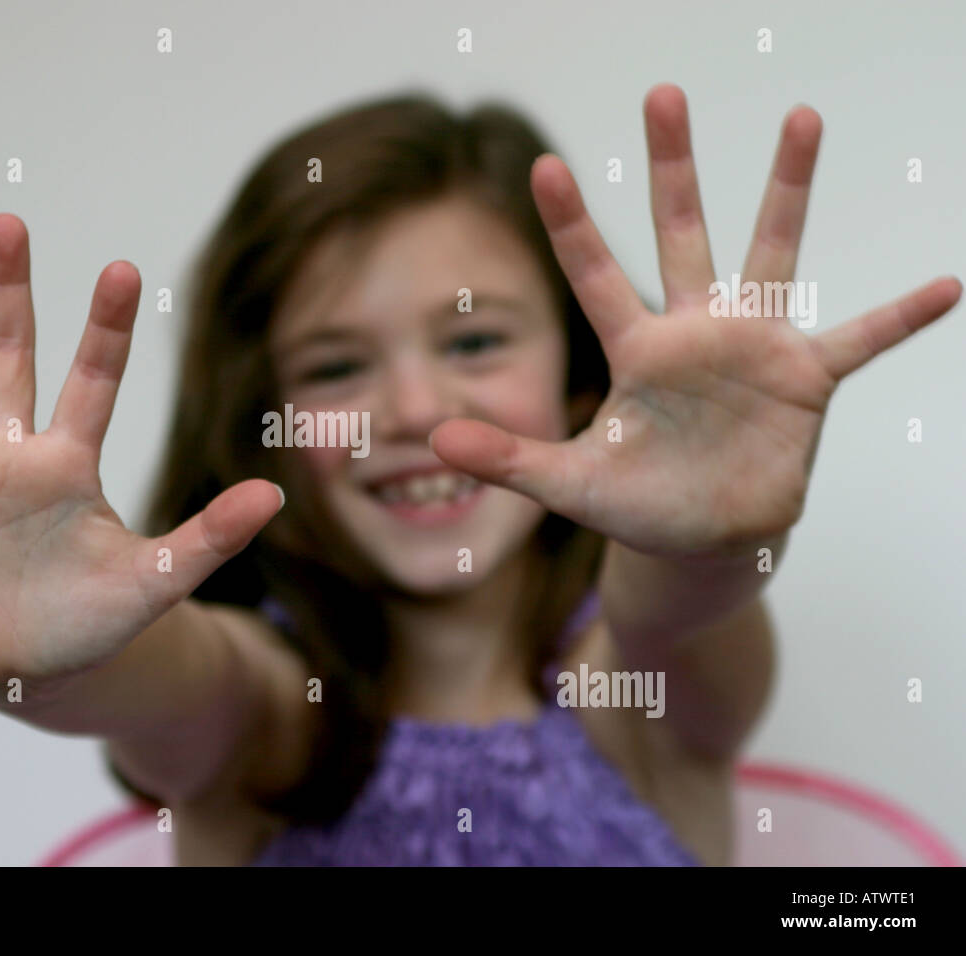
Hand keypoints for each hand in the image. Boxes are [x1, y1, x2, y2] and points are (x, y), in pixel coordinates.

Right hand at [0, 215, 281, 685]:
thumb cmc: (95, 621)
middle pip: (12, 356)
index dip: (105, 327)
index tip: (123, 269)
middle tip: (9, 223)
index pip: (94, 379)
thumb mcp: (157, 581)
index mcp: (73, 461)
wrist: (32, 666)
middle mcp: (15, 452)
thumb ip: (209, 537)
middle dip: (11, 293)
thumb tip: (274, 495)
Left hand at [430, 84, 960, 559]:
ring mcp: (751, 347)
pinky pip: (858, 339)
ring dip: (784, 189)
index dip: (571, 223)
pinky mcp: (804, 380)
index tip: (544, 164)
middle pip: (680, 231)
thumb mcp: (565, 483)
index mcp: (634, 349)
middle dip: (673, 166)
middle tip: (662, 91)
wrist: (701, 536)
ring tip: (799, 118)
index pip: (594, 274)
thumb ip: (507, 457)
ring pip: (769, 251)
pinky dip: (898, 317)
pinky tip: (945, 286)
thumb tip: (437, 435)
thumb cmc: (635, 504)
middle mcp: (692, 330)